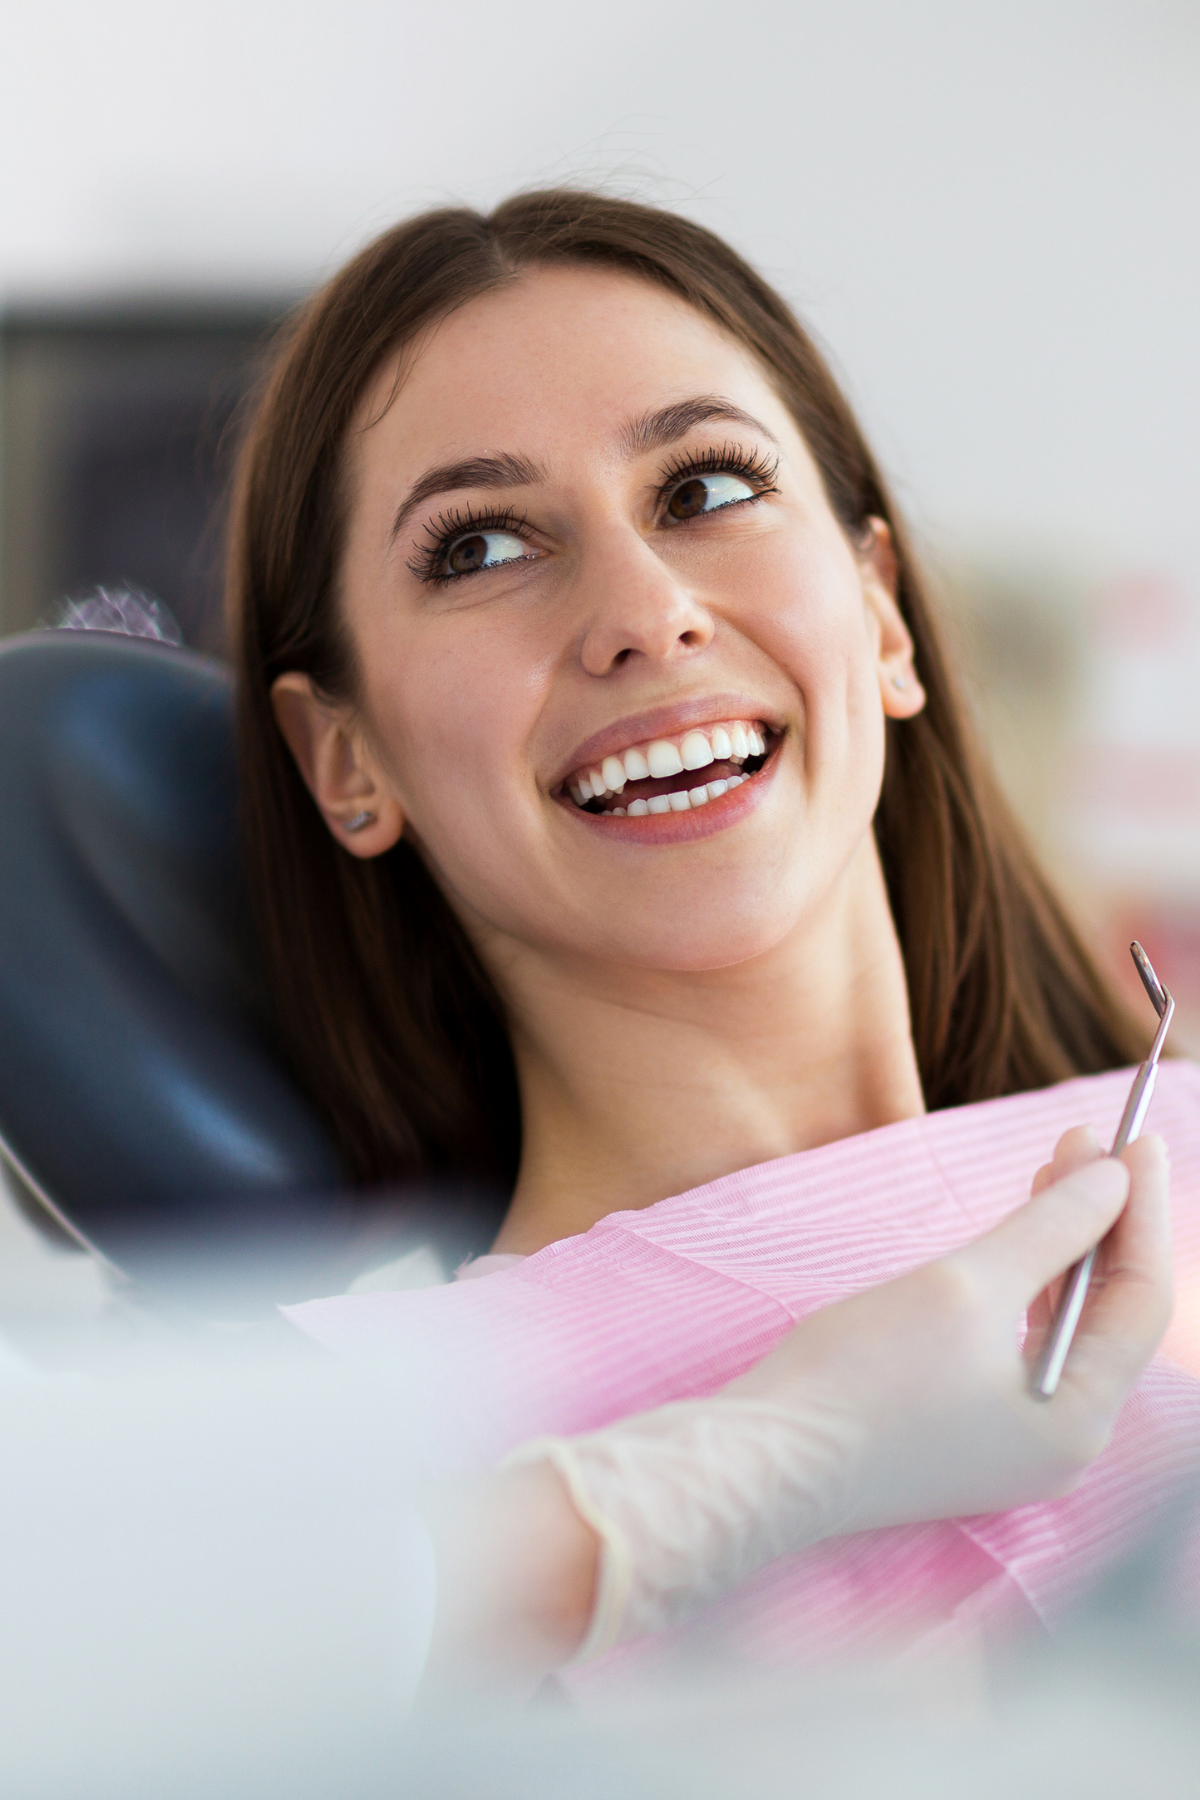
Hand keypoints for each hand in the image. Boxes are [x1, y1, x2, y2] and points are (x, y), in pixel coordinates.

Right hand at [727, 1130, 1172, 1531]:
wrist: (763, 1461)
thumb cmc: (864, 1376)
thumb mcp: (966, 1286)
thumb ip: (1050, 1228)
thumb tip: (1113, 1180)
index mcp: (1078, 1422)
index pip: (1140, 1300)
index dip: (1139, 1210)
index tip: (1137, 1139)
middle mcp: (1062, 1443)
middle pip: (1107, 1314)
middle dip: (1099, 1222)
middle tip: (1088, 1141)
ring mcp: (1014, 1443)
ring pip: (1063, 1326)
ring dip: (1061, 1246)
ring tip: (1055, 1168)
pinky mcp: (969, 1432)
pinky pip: (1021, 1346)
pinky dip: (1025, 1285)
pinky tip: (1015, 1237)